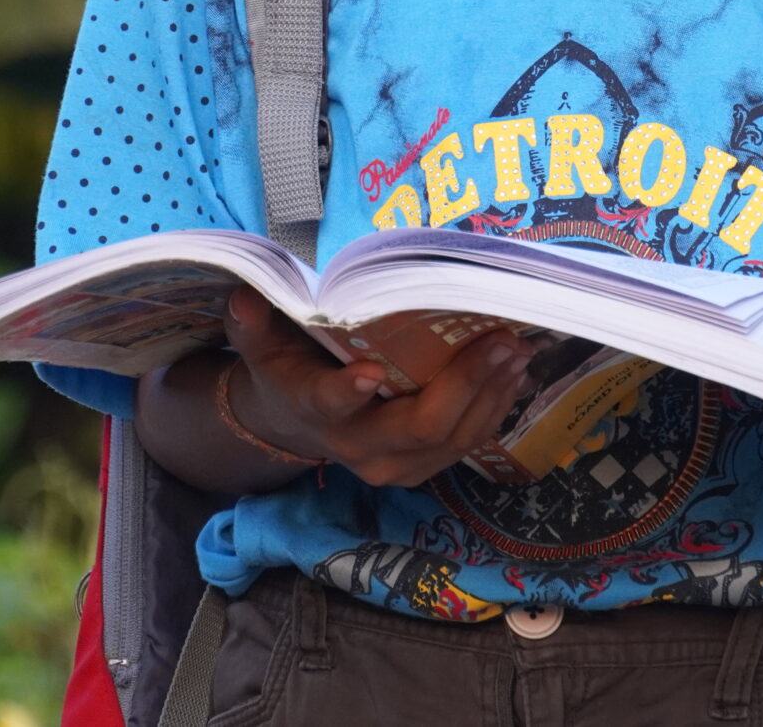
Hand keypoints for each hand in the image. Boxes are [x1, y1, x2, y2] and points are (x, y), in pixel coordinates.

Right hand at [222, 289, 533, 487]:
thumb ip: (253, 324)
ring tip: (517, 349)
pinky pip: (468, 441)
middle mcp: (360, 449)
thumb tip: (245, 297)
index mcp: (316, 411)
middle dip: (465, 384)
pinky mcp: (426, 465)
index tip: (370, 373)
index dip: (349, 394)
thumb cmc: (289, 368)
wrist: (301, 421)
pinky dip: (496, 406)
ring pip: (454, 438)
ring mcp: (398, 465)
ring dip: (492, 394)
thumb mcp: (263, 345)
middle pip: (420, 427)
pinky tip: (515, 371)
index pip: (332, 406)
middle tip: (501, 340)